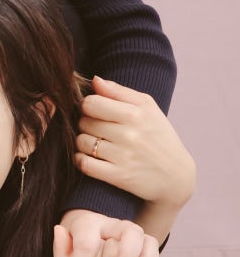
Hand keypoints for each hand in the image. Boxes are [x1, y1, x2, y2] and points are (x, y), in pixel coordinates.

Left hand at [75, 76, 195, 209]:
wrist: (176, 176)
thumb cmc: (159, 136)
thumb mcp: (148, 108)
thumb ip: (119, 91)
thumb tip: (95, 80)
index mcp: (136, 114)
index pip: (91, 102)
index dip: (88, 106)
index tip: (95, 111)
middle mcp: (129, 135)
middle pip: (84, 122)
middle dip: (86, 124)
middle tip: (98, 129)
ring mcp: (123, 157)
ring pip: (81, 142)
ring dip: (83, 142)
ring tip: (95, 143)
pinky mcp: (119, 176)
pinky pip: (84, 164)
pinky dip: (80, 160)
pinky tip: (89, 157)